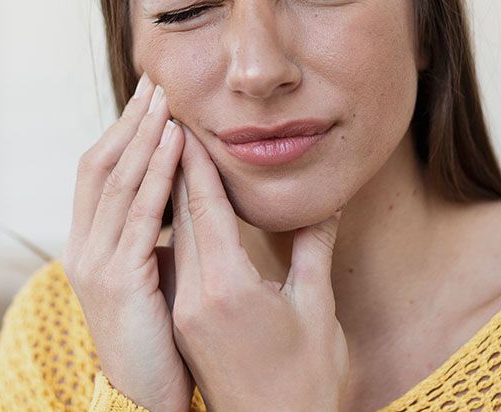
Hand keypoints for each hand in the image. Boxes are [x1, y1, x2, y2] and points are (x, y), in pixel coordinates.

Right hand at [62, 75, 194, 411]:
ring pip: (119, 181)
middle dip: (130, 121)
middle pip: (102, 165)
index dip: (123, 131)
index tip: (150, 98)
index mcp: (91, 243)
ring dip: (144, 135)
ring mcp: (96, 263)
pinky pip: (142, 214)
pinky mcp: (119, 280)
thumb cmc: (159, 336)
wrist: (147, 397)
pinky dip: (158, 173)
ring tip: (166, 99)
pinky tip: (176, 142)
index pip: (101, 171)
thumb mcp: (151, 275)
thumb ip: (157, 235)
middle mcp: (84, 246)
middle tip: (156, 82)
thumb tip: (179, 197)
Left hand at [169, 123, 349, 411]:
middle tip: (173, 122)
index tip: (188, 124)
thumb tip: (326, 202)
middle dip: (176, 165)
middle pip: (180, 217)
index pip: (204, 209)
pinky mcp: (185, 321)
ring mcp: (185, 312)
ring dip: (173, 192)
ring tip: (174, 151)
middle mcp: (195, 297)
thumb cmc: (304, 379)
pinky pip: (177, 258)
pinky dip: (178, 224)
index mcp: (227, 289)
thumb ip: (314, 248)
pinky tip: (183, 206)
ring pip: (174, 236)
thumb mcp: (316, 309)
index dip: (197, 163)